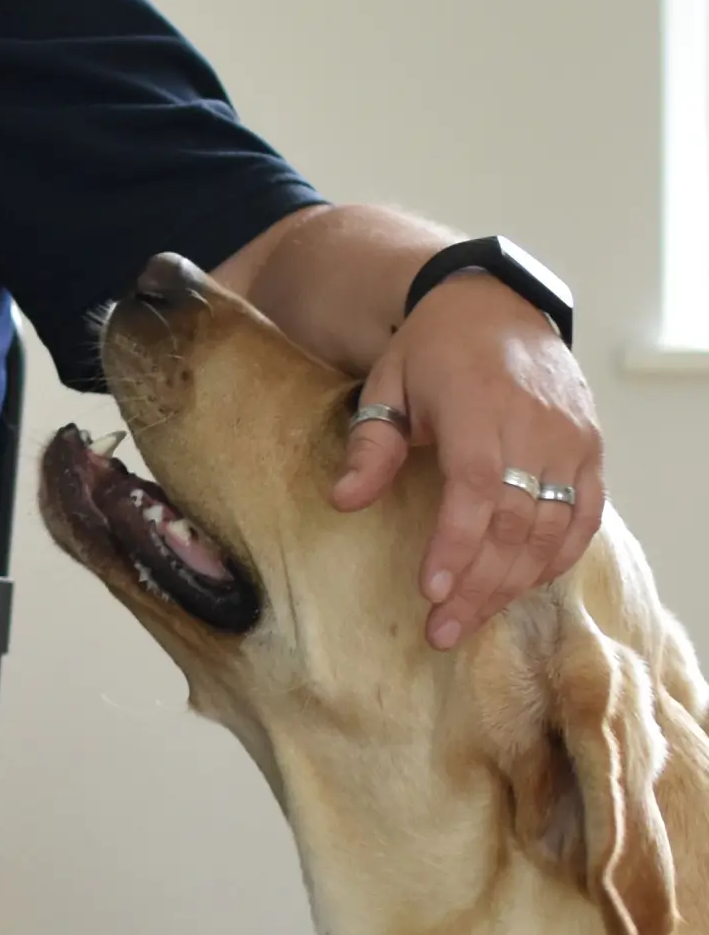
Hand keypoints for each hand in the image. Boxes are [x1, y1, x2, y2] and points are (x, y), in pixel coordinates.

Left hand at [328, 273, 603, 648]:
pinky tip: (520, 587)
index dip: (457, 544)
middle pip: (514, 522)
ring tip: (469, 619)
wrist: (495, 304)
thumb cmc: (432, 349)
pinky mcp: (591, 451)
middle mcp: (535, 427)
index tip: (432, 590)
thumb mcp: (389, 383)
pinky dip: (555, 558)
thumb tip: (343, 500)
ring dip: (511, 582)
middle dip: (478, 584)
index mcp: (481, 406)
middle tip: (442, 629)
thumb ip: (372, 444)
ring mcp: (571, 441)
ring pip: (551, 529)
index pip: (476, 488)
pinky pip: (584, 518)